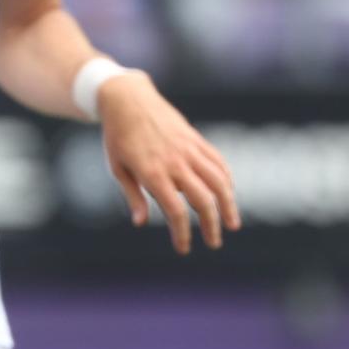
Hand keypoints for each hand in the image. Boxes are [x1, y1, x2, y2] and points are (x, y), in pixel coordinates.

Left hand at [99, 72, 239, 254]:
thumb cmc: (117, 137)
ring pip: (219, 181)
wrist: (127, 100)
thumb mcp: (117, 167)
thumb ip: (132, 195)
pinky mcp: (196, 139)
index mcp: (151, 172)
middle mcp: (174, 161)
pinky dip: (226, 180)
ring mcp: (188, 149)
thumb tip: (141, 223)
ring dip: (229, 205)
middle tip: (213, 243)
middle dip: (211, 226)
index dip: (182, 233)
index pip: (175, 210)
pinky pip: (218, 162)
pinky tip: (228, 195)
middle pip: (203, 200)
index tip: (183, 248)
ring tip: (232, 224)